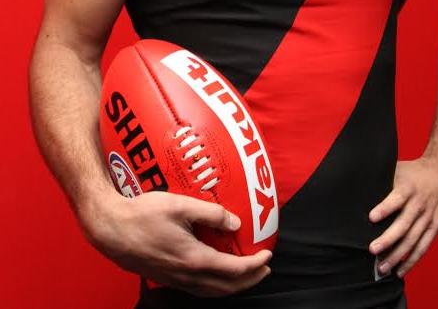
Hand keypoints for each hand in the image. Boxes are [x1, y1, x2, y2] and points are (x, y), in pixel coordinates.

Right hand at [83, 190, 271, 296]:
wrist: (110, 229)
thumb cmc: (143, 214)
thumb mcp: (181, 206)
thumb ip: (211, 214)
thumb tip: (236, 223)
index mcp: (194, 259)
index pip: (233, 270)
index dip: (254, 265)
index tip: (267, 255)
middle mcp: (186, 275)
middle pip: (225, 287)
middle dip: (249, 280)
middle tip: (263, 268)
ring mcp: (174, 279)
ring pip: (211, 292)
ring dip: (232, 286)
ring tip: (245, 274)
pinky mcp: (165, 277)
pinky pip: (197, 289)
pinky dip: (214, 285)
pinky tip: (214, 273)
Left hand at [368, 156, 437, 277]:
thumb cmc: (413, 172)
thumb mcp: (398, 170)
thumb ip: (383, 181)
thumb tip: (358, 187)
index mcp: (409, 188)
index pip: (397, 198)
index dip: (385, 208)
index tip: (371, 218)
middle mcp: (420, 203)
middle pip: (404, 224)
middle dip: (388, 239)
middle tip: (373, 250)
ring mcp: (429, 217)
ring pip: (413, 239)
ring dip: (398, 255)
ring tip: (383, 268)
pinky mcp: (435, 226)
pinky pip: (423, 246)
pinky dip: (412, 259)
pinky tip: (400, 269)